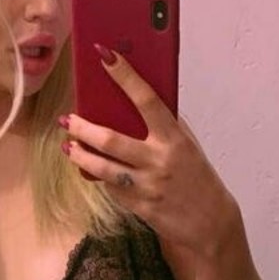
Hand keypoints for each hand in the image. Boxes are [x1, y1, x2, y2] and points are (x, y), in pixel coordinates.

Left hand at [60, 46, 241, 259]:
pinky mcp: (139, 207)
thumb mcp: (188, 147)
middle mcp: (159, 160)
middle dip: (83, 127)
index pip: (146, 99)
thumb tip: (138, 102)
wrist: (211, 224)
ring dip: (80, 155)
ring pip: (102, 168)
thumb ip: (166, 127)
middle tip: (67, 119)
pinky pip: (111, 188)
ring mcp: (147, 186)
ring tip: (68, 146)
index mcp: (174, 138)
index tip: (104, 55)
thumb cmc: (198, 178)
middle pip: (111, 139)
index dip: (125, 76)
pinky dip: (100, 178)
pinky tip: (92, 171)